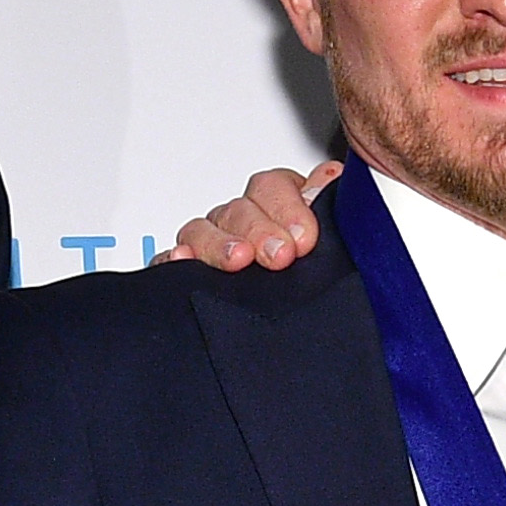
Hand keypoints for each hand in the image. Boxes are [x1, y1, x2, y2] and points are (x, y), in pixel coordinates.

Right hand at [167, 159, 338, 271]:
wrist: (305, 328)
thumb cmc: (312, 264)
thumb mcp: (330, 236)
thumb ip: (328, 204)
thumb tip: (329, 177)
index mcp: (280, 203)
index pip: (274, 187)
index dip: (289, 207)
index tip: (304, 237)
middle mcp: (244, 219)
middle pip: (239, 209)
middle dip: (259, 231)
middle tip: (279, 255)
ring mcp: (214, 242)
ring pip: (203, 230)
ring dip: (220, 244)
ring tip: (239, 259)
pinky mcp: (191, 270)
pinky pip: (174, 259)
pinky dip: (174, 259)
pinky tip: (182, 260)